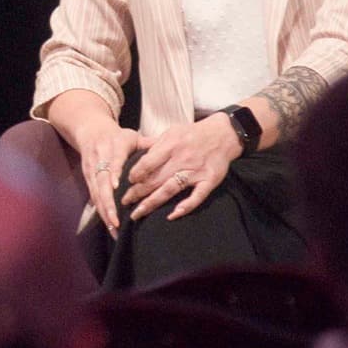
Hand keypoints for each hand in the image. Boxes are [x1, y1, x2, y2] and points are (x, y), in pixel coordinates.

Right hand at [81, 124, 146, 233]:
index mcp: (114, 146)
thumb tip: (168, 148)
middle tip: (116, 220)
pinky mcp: (87, 179)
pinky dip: (101, 212)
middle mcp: (100, 159)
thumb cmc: (119, 137)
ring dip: (104, 212)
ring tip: (114, 228)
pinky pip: (94, 197)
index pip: (113, 160)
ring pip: (96, 193)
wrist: (92, 132)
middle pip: (101, 182)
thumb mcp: (133, 136)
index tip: (116, 185)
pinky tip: (110, 226)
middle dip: (108, 202)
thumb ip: (149, 145)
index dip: (114, 172)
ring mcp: (91, 170)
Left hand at [123, 113, 240, 221]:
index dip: (135, 174)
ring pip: (170, 189)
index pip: (148, 162)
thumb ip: (154, 145)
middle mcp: (182, 159)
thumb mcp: (171, 132)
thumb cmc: (193, 133)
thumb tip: (134, 156)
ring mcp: (196, 171)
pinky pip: (197, 196)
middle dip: (137, 192)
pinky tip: (171, 215)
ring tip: (137, 213)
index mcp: (171, 145)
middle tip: (123, 203)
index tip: (126, 182)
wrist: (224, 133)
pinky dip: (185, 206)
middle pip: (155, 179)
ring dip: (152, 202)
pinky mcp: (209, 180)